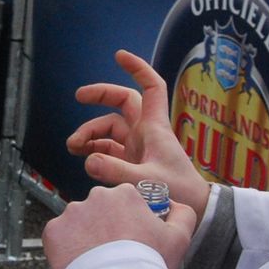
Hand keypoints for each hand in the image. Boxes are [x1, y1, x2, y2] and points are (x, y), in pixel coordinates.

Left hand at [44, 183, 197, 268]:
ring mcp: (71, 213)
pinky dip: (66, 249)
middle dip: (104, 228)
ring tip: (96, 262)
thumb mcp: (180, 238)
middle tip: (113, 254)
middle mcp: (96, 196)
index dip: (129, 223)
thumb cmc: (150, 263)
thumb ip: (183, 214)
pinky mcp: (53, 231)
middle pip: (99, 211)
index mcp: (125, 193)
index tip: (131, 242)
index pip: (125, 203)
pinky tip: (79, 264)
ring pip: (78, 224)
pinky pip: (59, 237)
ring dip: (85, 238)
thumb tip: (174, 203)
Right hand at [66, 50, 209, 215]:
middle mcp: (146, 133)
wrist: (195, 212)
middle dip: (100, 95)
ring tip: (73, 147)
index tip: (119, 55)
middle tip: (77, 97)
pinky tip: (84, 158)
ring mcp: (138, 148)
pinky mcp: (133, 163)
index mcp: (155, 128)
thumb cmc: (180, 193)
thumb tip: (88, 160)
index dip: (137, 68)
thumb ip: (117, 172)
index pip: (151, 88)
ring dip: (91, 132)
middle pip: (122, 103)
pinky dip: (94, 150)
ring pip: (111, 128)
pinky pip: (109, 148)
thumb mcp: (147, 182)